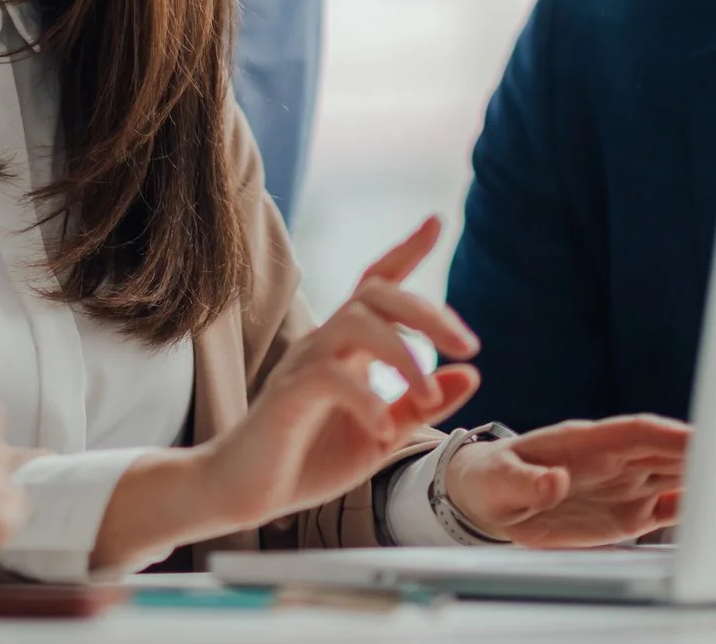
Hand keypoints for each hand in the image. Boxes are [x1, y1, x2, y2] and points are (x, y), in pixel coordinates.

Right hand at [193, 217, 480, 530]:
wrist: (243, 493)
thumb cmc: (306, 460)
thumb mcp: (379, 434)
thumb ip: (418, 405)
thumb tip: (472, 373)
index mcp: (345, 349)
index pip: (375, 285)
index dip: (405, 251)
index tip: (436, 221)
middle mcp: (323, 345)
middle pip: (374, 294)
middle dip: (426, 310)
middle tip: (468, 345)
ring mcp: (301, 366)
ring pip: (355, 324)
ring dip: (404, 356)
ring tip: (429, 397)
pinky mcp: (285, 397)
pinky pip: (329, 377)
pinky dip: (367, 400)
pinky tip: (384, 431)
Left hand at [442, 415, 687, 546]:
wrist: (485, 499)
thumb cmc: (490, 478)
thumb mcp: (498, 480)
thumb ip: (527, 482)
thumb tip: (554, 482)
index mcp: (584, 442)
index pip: (637, 432)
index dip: (670, 435)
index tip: (702, 440)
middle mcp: (613, 461)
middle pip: (668, 452)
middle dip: (703, 455)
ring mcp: (623, 485)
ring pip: (674, 477)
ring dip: (705, 480)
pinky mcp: (626, 514)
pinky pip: (666, 509)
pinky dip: (691, 509)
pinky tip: (715, 514)